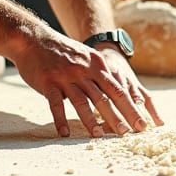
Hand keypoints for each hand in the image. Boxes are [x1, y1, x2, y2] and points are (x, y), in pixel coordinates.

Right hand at [11, 29, 163, 138]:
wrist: (34, 38)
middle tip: (129, 133)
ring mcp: (66, 76)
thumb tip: (118, 95)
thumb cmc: (62, 52)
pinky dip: (60, 120)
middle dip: (119, 116)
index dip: (131, 107)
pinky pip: (55, 104)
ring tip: (99, 136)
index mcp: (97, 64)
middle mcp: (84, 69)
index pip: (118, 89)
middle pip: (105, 97)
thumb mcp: (86, 58)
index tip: (142, 123)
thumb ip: (100, 75)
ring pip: (82, 101)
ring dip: (91, 120)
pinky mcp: (48, 82)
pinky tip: (64, 134)